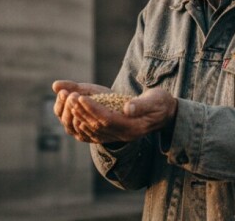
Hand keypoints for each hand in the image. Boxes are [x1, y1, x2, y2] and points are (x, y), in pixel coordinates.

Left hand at [52, 80, 177, 143]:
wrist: (165, 114)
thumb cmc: (160, 103)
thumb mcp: (155, 100)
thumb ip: (141, 105)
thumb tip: (127, 108)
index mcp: (133, 127)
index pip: (107, 119)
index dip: (92, 108)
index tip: (80, 97)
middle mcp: (124, 135)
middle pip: (97, 125)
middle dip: (82, 111)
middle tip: (69, 97)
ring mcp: (119, 136)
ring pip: (94, 130)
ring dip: (80, 116)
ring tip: (69, 102)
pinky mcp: (116, 134)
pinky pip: (96, 134)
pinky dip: (85, 126)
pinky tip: (76, 119)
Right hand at [52, 80, 111, 140]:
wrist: (115, 109)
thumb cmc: (96, 97)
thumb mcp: (84, 90)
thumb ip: (70, 87)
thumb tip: (54, 85)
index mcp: (65, 113)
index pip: (58, 110)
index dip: (60, 101)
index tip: (65, 92)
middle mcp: (70, 125)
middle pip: (65, 119)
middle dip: (68, 106)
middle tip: (73, 95)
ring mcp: (79, 133)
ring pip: (73, 126)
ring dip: (76, 114)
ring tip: (81, 102)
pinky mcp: (90, 138)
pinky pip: (85, 134)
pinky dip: (85, 125)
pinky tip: (87, 116)